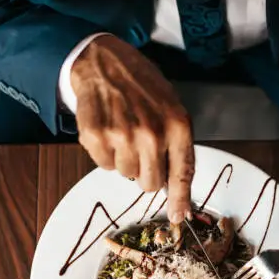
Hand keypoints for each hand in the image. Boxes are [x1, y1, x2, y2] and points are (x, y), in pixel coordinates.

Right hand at [72, 35, 193, 223]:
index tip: (179, 216)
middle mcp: (151, 133)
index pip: (182, 173)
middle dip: (145, 171)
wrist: (105, 62)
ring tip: (123, 130)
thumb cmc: (142, 85)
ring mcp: (122, 136)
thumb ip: (177, 144)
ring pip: (125, 174)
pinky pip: (103, 164)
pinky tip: (108, 129)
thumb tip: (175, 186)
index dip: (180, 199)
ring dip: (124, 159)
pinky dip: (104, 152)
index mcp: (177, 125)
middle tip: (140, 146)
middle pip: (149, 183)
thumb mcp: (171, 107)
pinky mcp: (96, 136)